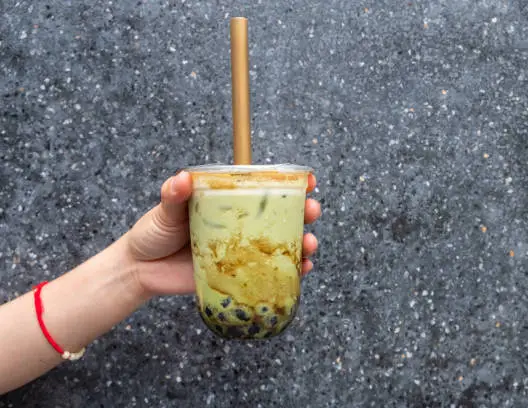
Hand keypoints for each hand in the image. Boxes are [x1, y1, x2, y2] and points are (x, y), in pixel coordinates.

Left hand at [126, 171, 321, 297]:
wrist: (140, 270)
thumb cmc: (153, 232)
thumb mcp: (164, 210)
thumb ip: (174, 195)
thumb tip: (183, 179)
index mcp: (227, 203)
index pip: (263, 189)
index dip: (289, 184)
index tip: (308, 181)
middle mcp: (240, 225)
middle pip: (281, 216)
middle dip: (304, 213)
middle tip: (312, 211)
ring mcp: (242, 250)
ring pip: (282, 244)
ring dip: (303, 243)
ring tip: (310, 245)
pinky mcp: (239, 275)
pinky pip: (270, 273)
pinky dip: (290, 272)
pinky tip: (302, 270)